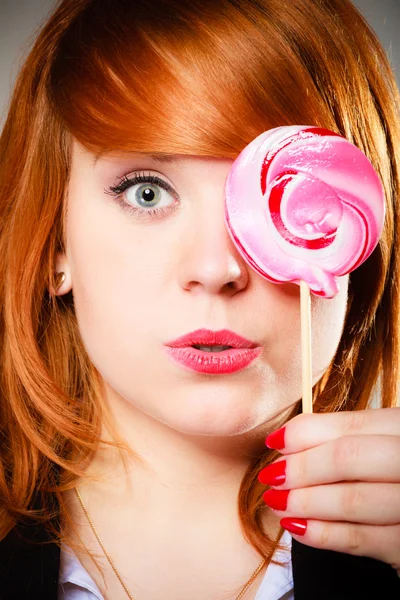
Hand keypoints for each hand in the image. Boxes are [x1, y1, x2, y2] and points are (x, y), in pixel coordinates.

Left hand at [258, 408, 399, 573]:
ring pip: (351, 499)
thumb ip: (344, 440)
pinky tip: (297, 527)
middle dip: (301, 467)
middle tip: (271, 476)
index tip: (274, 442)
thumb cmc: (393, 478)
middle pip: (348, 457)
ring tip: (276, 502)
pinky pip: (360, 540)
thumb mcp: (380, 448)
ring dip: (304, 501)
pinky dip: (321, 534)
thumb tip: (286, 444)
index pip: (350, 425)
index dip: (304, 433)